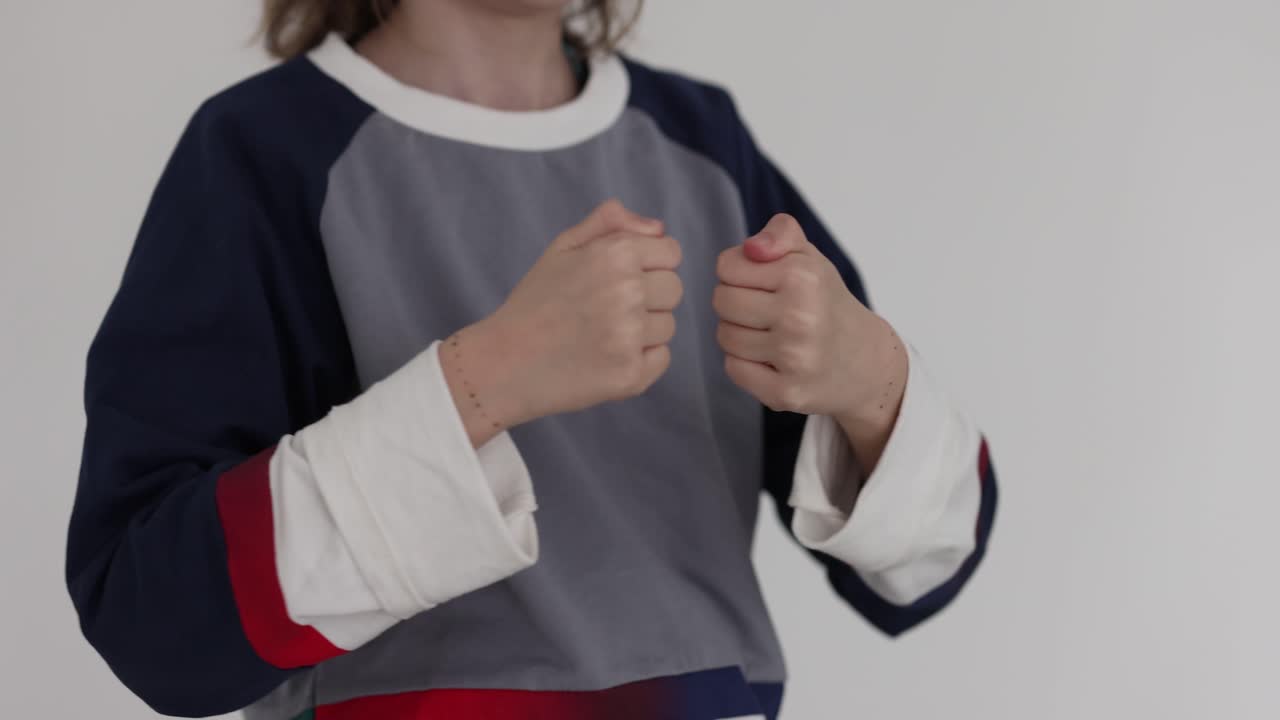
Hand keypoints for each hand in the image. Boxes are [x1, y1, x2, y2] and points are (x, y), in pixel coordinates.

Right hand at [443, 200, 683, 444]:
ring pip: (668, 326)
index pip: (672, 252)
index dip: (649, 264)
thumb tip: (658, 227)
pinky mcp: (631, 375)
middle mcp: (627, 292)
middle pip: (674, 289)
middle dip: (649, 296)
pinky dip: (641, 360)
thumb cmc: (535, 302)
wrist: (504, 362)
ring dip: (643, 330)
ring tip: (601, 334)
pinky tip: (607, 357)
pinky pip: (662, 358)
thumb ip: (610, 222)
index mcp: (615, 254)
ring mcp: (630, 336)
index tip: (620, 279)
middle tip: (607, 309)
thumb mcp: (563, 247)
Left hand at [713, 214, 906, 465]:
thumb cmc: (825, 302)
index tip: (763, 282)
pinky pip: (733, 368)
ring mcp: (793, 358)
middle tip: (764, 310)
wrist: (865, 362)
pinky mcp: (785, 393)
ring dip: (739, 333)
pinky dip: (744, 363)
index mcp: (803, 276)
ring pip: (725, 335)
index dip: (740, 271)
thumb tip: (752, 248)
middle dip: (736, 302)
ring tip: (769, 333)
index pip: (727, 266)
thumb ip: (780, 233)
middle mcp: (800, 317)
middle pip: (722, 301)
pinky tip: (770, 358)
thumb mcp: (809, 257)